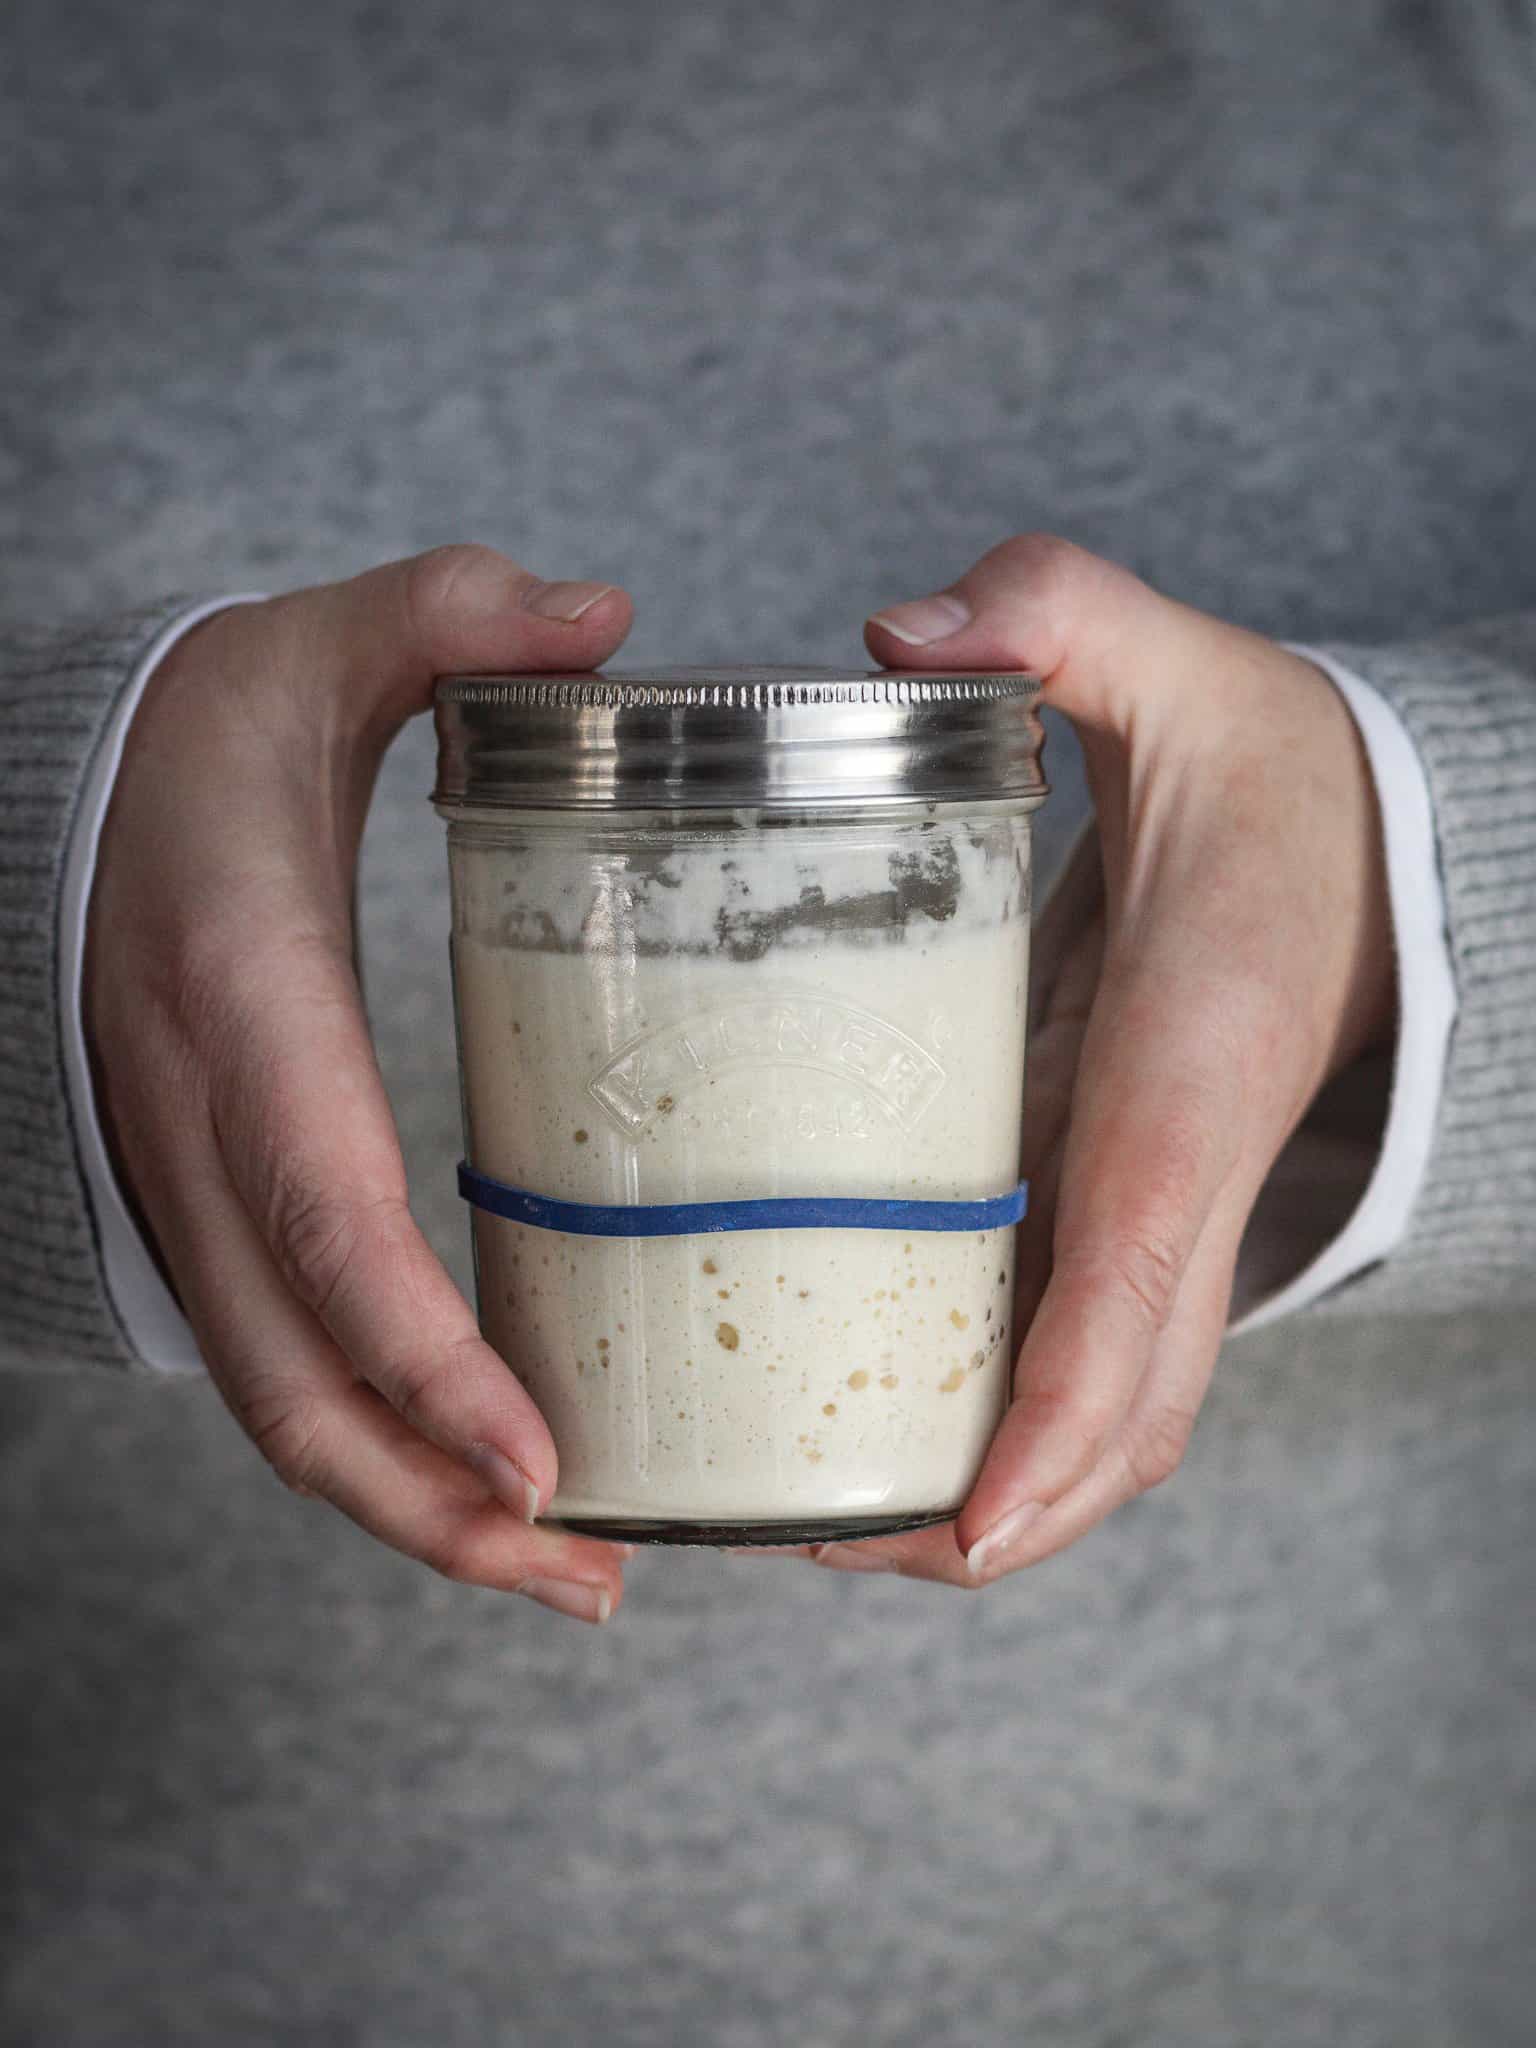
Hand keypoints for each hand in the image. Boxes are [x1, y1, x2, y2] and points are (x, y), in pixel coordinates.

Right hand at [88, 546, 634, 1622]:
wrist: (47, 810)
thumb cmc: (183, 744)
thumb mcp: (306, 650)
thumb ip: (447, 616)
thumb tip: (603, 614)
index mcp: (239, 1001)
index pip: (322, 1209)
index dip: (418, 1348)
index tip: (537, 1457)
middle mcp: (199, 1131)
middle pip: (295, 1375)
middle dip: (431, 1502)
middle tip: (590, 1573)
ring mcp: (187, 1192)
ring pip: (278, 1402)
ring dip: (411, 1512)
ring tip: (568, 1567)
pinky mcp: (209, 1214)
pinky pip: (283, 1363)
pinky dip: (380, 1448)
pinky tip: (487, 1477)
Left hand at [811, 534, 1392, 1585]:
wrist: (1365, 848)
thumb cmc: (1271, 780)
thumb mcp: (1171, 667)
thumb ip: (1052, 617)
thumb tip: (901, 634)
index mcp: (1190, 1069)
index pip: (1137, 1268)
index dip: (1057, 1410)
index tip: (970, 1520)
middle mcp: (1188, 1177)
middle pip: (1124, 1408)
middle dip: (993, 1511)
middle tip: (813, 1544)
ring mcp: (1167, 1216)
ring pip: (1109, 1415)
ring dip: (987, 1499)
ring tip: (811, 1529)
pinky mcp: (1133, 1213)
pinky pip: (1075, 1357)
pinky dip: (992, 1427)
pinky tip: (868, 1435)